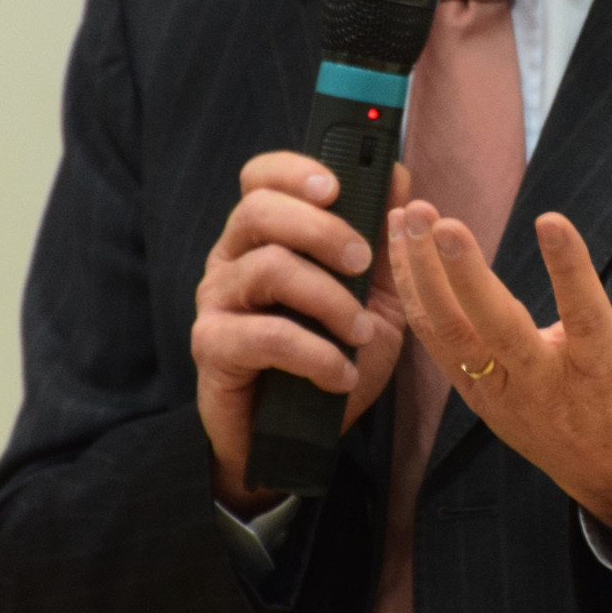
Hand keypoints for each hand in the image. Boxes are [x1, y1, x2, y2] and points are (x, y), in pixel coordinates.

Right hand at [192, 152, 408, 513]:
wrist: (295, 440)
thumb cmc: (332, 360)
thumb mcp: (374, 298)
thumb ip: (383, 241)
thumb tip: (399, 174)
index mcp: (265, 235)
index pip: (262, 178)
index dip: (296, 171)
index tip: (338, 186)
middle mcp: (232, 258)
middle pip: (260, 210)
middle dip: (322, 229)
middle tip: (362, 262)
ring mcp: (216, 300)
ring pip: (268, 267)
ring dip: (330, 299)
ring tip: (361, 333)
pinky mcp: (212, 346)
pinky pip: (266, 335)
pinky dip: (316, 354)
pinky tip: (341, 375)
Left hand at [388, 160, 611, 548]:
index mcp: (606, 366)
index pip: (588, 315)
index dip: (570, 269)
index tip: (551, 219)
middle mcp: (550, 386)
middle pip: (498, 333)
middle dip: (465, 276)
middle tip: (441, 220)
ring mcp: (507, 397)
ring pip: (454, 339)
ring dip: (424, 278)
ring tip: (410, 218)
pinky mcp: (480, 401)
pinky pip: (439, 347)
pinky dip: (418, 298)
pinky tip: (403, 250)